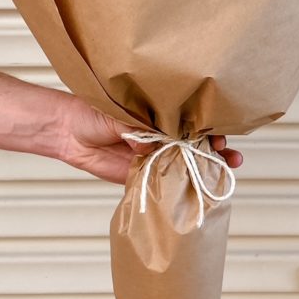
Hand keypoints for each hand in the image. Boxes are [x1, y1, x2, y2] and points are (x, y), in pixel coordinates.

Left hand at [56, 95, 242, 185]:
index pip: (191, 121)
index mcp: (160, 115)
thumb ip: (140, 127)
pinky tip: (196, 187)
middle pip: (196, 144)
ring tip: (225, 169)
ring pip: (185, 164)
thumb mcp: (121, 114)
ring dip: (205, 168)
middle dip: (216, 149)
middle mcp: (161, 136)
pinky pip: (165, 181)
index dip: (208, 126)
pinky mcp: (142, 175)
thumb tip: (155, 142)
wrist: (69, 132)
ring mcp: (154, 156)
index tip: (220, 132)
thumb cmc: (94, 112)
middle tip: (228, 154)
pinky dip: (181, 185)